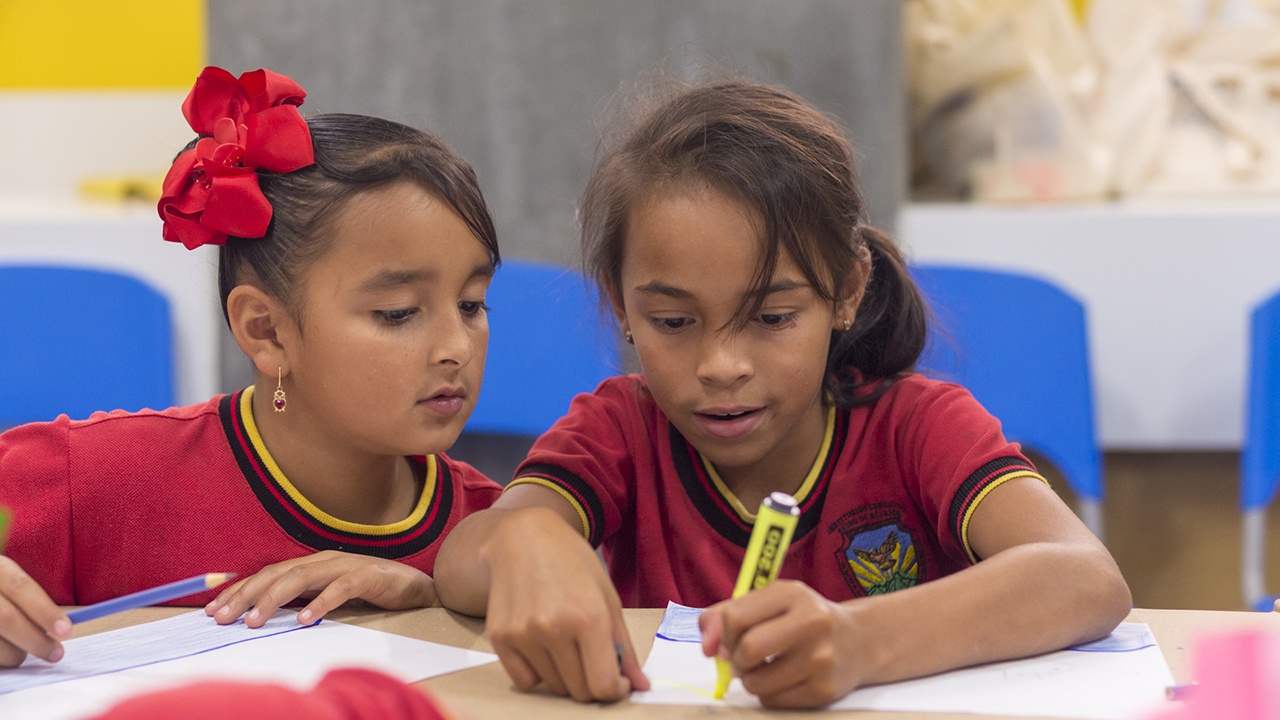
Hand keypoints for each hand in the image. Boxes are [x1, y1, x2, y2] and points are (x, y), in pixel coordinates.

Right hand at [0, 555, 71, 666]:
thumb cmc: (1, 597)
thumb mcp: (7, 586)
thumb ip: (27, 602)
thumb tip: (59, 629)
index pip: (21, 587)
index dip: (44, 610)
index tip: (66, 630)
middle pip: (6, 618)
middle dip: (35, 640)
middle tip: (56, 654)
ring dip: (13, 654)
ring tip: (19, 655)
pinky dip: (0, 660)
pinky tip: (3, 657)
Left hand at [204, 550, 436, 627]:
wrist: (413, 585)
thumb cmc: (368, 590)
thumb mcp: (327, 592)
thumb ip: (302, 597)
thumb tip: (262, 612)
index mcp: (312, 563)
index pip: (267, 574)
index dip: (240, 590)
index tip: (214, 610)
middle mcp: (323, 560)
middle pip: (277, 573)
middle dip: (246, 595)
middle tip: (222, 618)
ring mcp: (345, 565)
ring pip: (301, 578)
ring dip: (274, 599)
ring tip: (254, 620)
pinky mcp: (367, 576)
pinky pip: (340, 589)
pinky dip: (320, 603)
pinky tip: (305, 620)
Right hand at [482, 508, 648, 702]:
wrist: (522, 537)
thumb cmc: (571, 563)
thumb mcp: (608, 597)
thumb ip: (625, 647)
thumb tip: (639, 686)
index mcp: (589, 617)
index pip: (604, 685)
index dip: (615, 690)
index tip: (617, 681)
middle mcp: (554, 628)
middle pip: (579, 691)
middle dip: (591, 681)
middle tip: (590, 656)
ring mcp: (524, 634)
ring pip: (553, 687)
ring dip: (564, 675)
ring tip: (564, 640)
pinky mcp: (500, 638)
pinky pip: (525, 681)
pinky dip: (537, 673)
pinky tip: (541, 646)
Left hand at [699, 580, 864, 707]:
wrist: (858, 641)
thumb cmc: (800, 619)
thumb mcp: (768, 603)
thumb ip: (724, 616)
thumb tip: (706, 648)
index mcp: (793, 594)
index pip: (735, 617)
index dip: (725, 633)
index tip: (734, 637)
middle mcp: (812, 622)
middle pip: (748, 649)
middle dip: (738, 659)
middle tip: (746, 658)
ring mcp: (821, 658)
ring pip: (756, 682)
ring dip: (750, 679)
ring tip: (765, 668)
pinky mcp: (824, 690)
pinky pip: (772, 701)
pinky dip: (768, 693)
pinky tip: (783, 679)